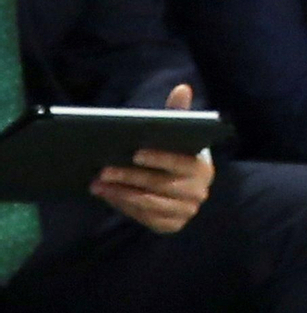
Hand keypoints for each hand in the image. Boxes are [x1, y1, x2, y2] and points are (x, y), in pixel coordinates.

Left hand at [90, 83, 213, 235]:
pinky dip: (124, 207)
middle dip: (129, 177)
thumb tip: (183, 87)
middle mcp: (198, 192)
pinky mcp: (172, 225)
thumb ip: (178, 113)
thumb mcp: (178, 136)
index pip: (181, 163)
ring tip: (97, 184)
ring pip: (148, 203)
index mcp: (202, 167)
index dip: (159, 158)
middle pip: (159, 185)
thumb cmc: (176, 157)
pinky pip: (144, 218)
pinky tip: (107, 196)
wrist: (184, 191)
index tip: (135, 153)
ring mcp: (186, 211)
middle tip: (103, 170)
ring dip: (120, 193)